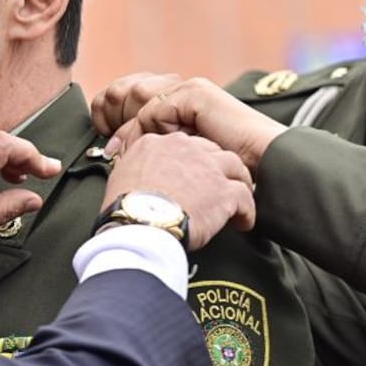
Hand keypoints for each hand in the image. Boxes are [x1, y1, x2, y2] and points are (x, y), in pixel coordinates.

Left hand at [96, 75, 286, 176]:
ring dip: (133, 131)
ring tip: (128, 155)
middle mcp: (183, 91)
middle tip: (111, 152)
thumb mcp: (184, 158)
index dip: (116, 122)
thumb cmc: (228, 172)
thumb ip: (159, 149)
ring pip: (140, 103)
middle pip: (129, 95)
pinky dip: (152, 132)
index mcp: (179, 103)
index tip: (108, 151)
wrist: (266, 169)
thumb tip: (120, 154)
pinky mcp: (195, 96)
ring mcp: (190, 90)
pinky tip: (157, 152)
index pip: (133, 100)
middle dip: (116, 121)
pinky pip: (157, 111)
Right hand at [103, 131, 255, 250]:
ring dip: (237, 183)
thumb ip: (135, 166)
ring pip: (235, 167)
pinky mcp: (224, 191)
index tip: (190, 174)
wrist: (139, 222)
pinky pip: (245, 198)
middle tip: (214, 185)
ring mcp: (208, 168)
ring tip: (234, 199)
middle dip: (216, 168)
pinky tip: (240, 222)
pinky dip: (245, 212)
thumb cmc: (126, 205)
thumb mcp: (120, 174)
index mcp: (158, 143)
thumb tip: (136, 174)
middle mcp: (185, 148)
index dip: (190, 160)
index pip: (183, 144)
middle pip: (212, 150)